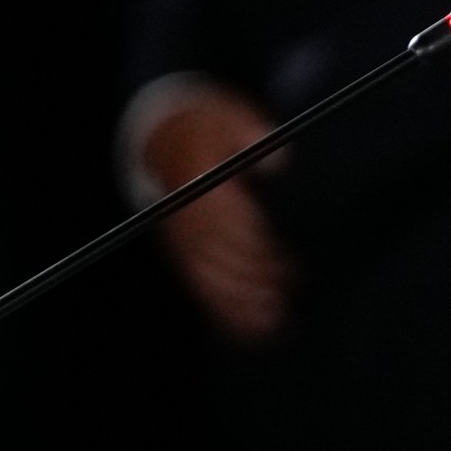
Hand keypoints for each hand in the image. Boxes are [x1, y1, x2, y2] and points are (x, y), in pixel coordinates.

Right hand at [138, 85, 291, 343]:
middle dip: (251, 279)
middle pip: (216, 256)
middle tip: (285, 297)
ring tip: (276, 322)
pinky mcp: (186, 256)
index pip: (224, 222)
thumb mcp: (230, 118)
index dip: (253, 246)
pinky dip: (228, 315)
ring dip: (240, 304)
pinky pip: (204, 290)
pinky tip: (259, 332)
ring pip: (208, 279)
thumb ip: (253, 136)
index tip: (282, 262)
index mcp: (198, 185)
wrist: (165, 137)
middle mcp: (186, 218)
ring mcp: (183, 241)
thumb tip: (280, 162)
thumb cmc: (211, 130)